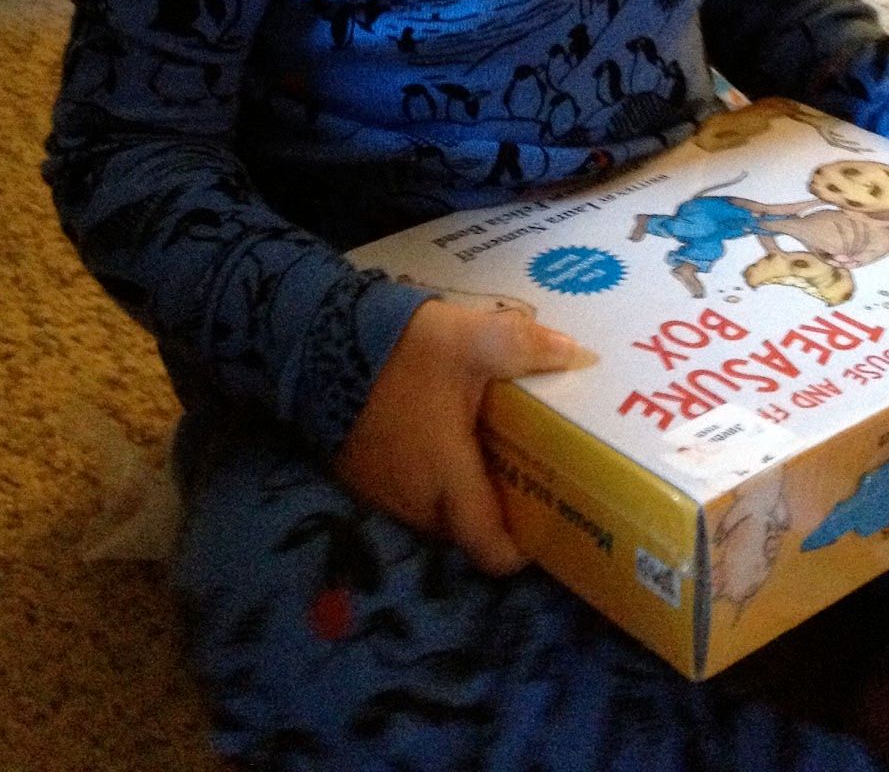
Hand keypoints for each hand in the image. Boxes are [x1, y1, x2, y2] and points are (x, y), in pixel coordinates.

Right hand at [334, 297, 596, 576]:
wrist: (315, 339)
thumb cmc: (400, 352)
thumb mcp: (470, 339)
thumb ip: (523, 346)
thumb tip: (574, 352)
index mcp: (447, 480)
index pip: (488, 548)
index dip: (520, 550)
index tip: (546, 524)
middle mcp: (414, 500)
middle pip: (465, 528)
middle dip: (495, 510)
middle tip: (526, 471)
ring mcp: (381, 490)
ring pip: (434, 510)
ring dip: (459, 490)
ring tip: (487, 448)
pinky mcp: (359, 472)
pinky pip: (406, 490)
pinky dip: (429, 474)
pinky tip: (442, 430)